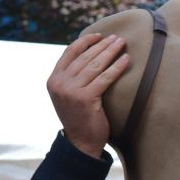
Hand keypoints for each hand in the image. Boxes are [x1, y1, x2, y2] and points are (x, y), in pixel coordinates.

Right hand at [47, 33, 129, 157]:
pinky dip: (116, 67)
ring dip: (110, 51)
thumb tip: (88, 54)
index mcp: (54, 80)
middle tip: (117, 38)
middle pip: (84, 56)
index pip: (70, 52)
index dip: (86, 41)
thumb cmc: (79, 118)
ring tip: (122, 43)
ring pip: (95, 65)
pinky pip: (105, 78)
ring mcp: (71, 90)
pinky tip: (126, 60)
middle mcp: (60, 83)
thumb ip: (72, 77)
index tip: (100, 36)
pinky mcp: (85, 98)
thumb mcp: (68, 95)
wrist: (81, 143)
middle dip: (102, 45)